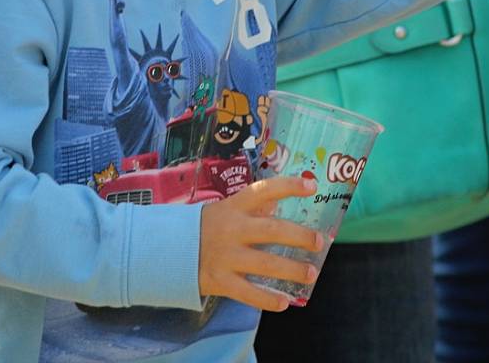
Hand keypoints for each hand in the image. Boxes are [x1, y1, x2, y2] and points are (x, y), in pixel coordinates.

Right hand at [199, 175, 323, 311]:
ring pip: (265, 264)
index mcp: (234, 206)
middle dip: (299, 236)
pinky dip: (268, 299)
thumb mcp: (226, 209)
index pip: (264, 190)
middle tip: (319, 241)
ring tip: (311, 273)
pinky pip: (248, 293)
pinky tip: (285, 302)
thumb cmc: (206, 226)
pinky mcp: (220, 280)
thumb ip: (252, 208)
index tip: (312, 186)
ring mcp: (226, 256)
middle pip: (271, 230)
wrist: (168, 249)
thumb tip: (281, 201)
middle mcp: (231, 229)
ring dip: (291, 270)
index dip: (288, 186)